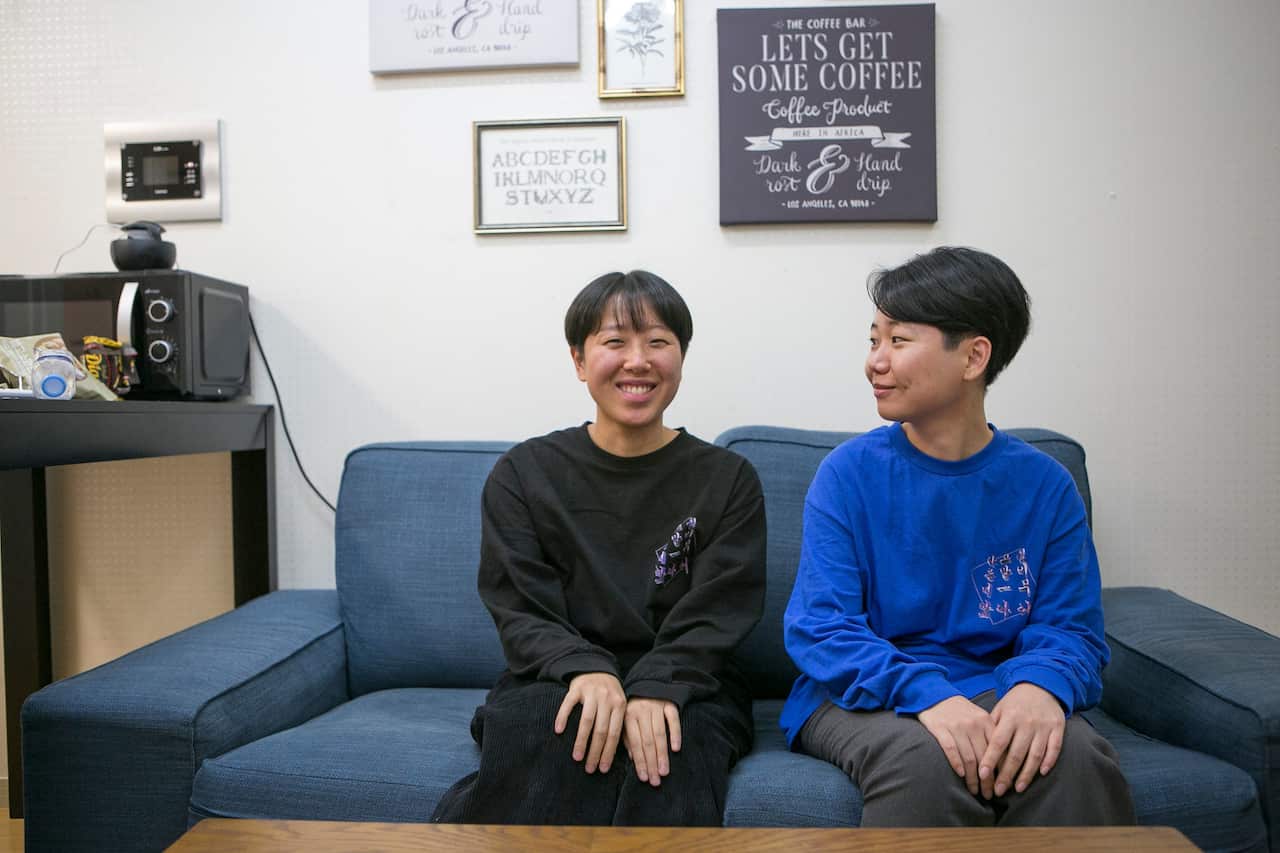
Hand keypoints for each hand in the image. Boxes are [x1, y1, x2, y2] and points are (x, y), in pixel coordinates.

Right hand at [554, 672, 625, 773]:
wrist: (596, 667)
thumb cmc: (608, 693)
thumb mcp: (619, 705)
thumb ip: (619, 724)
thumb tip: (621, 753)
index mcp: (620, 705)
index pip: (614, 733)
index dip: (608, 753)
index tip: (603, 769)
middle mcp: (607, 698)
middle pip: (601, 730)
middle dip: (595, 752)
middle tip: (589, 769)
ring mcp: (591, 692)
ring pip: (587, 720)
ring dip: (581, 741)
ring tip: (576, 757)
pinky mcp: (576, 687)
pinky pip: (568, 704)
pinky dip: (563, 717)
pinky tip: (559, 731)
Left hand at [623, 697, 681, 786]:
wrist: (648, 680)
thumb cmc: (635, 705)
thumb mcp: (625, 719)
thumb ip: (627, 738)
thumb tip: (633, 758)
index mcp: (628, 716)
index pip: (635, 743)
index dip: (639, 761)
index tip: (644, 778)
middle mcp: (642, 711)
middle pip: (647, 741)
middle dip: (651, 763)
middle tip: (655, 780)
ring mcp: (656, 707)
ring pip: (660, 734)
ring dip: (662, 754)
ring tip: (664, 771)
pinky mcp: (670, 703)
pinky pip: (673, 720)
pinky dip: (675, 734)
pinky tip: (676, 748)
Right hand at [916, 695, 993, 796]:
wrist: (935, 694)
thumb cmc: (959, 711)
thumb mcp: (978, 717)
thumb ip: (989, 734)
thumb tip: (1002, 762)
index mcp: (985, 721)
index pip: (997, 750)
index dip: (1000, 771)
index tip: (1001, 786)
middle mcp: (972, 724)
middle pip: (984, 758)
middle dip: (987, 780)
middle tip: (989, 794)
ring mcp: (956, 726)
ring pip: (969, 758)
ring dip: (973, 778)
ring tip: (974, 791)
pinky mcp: (940, 728)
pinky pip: (951, 750)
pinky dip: (957, 764)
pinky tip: (960, 776)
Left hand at [978, 683, 1065, 798]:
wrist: (1042, 685)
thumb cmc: (1016, 702)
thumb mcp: (1001, 708)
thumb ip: (991, 726)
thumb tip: (977, 748)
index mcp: (1010, 717)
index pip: (998, 742)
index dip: (990, 759)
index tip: (982, 775)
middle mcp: (1027, 723)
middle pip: (1016, 753)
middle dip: (1006, 774)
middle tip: (998, 790)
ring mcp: (1044, 727)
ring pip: (1035, 755)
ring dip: (1026, 774)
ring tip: (1017, 789)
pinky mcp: (1058, 728)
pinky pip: (1054, 748)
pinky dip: (1049, 762)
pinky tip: (1041, 774)